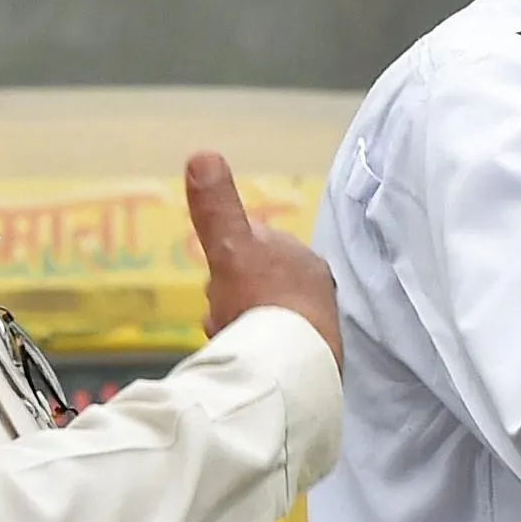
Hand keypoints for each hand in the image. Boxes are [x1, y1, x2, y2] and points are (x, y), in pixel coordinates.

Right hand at [187, 152, 340, 365]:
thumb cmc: (262, 303)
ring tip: (232, 340)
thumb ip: (217, 207)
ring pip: (262, 320)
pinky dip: (254, 351)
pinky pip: (272, 349)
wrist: (292, 366)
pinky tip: (246, 359)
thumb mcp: (231, 248)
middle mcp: (316, 289)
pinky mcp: (312, 360)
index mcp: (302, 258)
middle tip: (223, 315)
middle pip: (256, 287)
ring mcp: (317, 326)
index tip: (216, 279)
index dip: (227, 263)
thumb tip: (203, 156)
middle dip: (232, 300)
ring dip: (239, 327)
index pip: (255, 250)